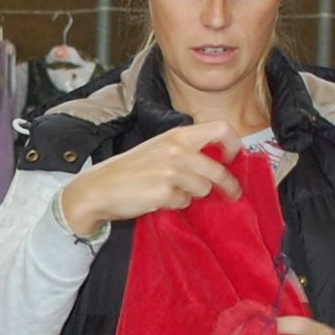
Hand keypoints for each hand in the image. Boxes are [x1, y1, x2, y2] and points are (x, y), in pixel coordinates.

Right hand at [56, 122, 242, 236]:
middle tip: (233, 193)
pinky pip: (184, 203)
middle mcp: (177, 150)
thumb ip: (186, 151)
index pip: (222, 129)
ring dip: (193, 195)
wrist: (98, 188)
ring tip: (172, 192)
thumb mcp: (159, 148)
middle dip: (229, 185)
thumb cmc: (129, 171)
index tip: (233, 159)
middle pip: (218, 169)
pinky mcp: (164, 192)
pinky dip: (175, 205)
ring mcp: (171, 171)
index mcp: (177, 135)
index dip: (235, 145)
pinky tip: (158, 199)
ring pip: (203, 189)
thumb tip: (218, 162)